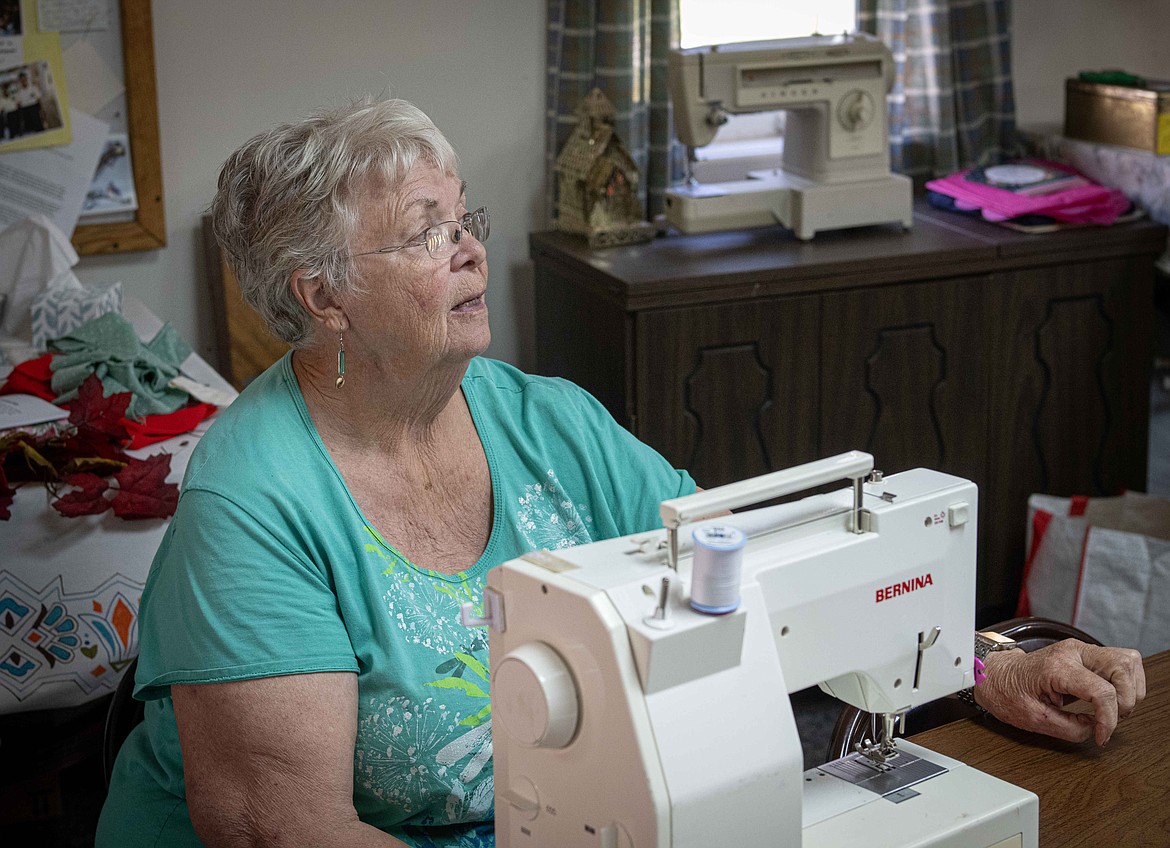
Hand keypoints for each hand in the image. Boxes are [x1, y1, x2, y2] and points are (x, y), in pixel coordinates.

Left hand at [973, 639, 1145, 745]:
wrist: (995, 674)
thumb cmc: (1008, 693)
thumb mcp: (1033, 719)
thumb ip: (1069, 728)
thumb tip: (1096, 728)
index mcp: (1057, 667)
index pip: (1102, 691)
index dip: (1109, 720)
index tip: (1101, 736)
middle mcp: (1073, 651)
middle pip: (1123, 667)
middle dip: (1125, 700)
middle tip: (1110, 719)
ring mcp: (1081, 649)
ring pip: (1127, 661)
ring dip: (1129, 689)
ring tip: (1112, 708)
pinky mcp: (1086, 654)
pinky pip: (1121, 662)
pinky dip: (1125, 682)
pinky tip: (1111, 698)